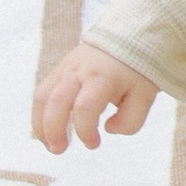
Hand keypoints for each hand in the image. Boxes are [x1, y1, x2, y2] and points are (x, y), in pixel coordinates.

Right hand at [36, 41, 160, 153]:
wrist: (129, 35)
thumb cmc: (137, 70)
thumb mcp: (145, 96)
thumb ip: (131, 120)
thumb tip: (107, 130)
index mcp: (103, 77)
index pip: (85, 107)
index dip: (85, 131)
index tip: (94, 144)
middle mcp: (80, 71)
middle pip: (55, 101)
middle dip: (52, 130)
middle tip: (59, 150)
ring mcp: (66, 68)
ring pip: (42, 96)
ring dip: (40, 125)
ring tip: (49, 145)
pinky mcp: (59, 68)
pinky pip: (42, 92)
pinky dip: (40, 114)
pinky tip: (48, 131)